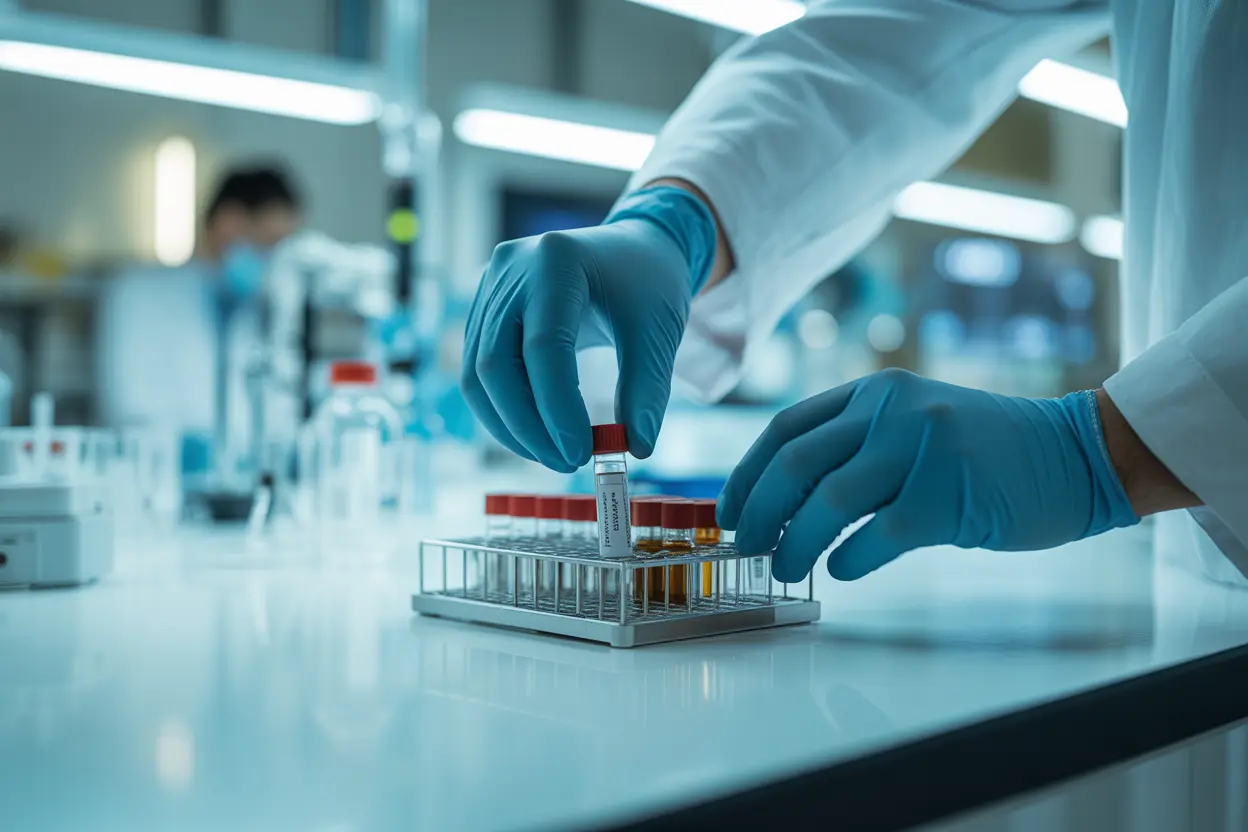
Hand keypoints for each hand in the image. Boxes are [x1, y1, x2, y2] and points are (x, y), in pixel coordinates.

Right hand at [461, 187, 715, 471]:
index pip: (544, 347)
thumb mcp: (658, 333)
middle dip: (527, 425)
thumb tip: (635, 449)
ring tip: (554, 456)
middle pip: (496, 363)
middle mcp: (511, 269)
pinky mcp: (483, 310)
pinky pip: (479, 371)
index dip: (557, 408)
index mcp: (557, 260)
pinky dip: (503, 411)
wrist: (633, 249)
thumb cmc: (648, 286)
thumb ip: (646, 391)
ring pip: (478, 373)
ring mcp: (490, 287)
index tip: (581, 453)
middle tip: (566, 463)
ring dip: (511, 426)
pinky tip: (535, 436)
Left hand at [718, 369, 1137, 581]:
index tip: (729, 511)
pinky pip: (877, 535)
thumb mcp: (911, 424)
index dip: (747, 474)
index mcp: (873, 391)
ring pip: (829, 501)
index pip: (786, 430)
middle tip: (746, 546)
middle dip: (759, 512)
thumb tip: (781, 502)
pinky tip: (840, 571)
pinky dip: (848, 559)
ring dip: (795, 543)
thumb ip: (854, 446)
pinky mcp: (950, 496)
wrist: (1076, 453)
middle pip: (795, 464)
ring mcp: (921, 449)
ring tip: (784, 567)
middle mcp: (891, 411)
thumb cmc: (983, 451)